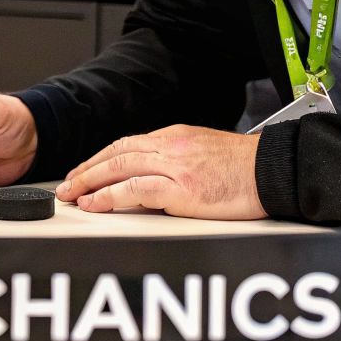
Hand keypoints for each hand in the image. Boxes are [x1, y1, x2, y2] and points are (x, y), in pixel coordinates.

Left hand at [54, 125, 265, 218]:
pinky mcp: (183, 188)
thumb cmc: (247, 169)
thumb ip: (179, 160)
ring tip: (71, 196)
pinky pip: (135, 189)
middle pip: (116, 153)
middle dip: (86, 170)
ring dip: (89, 182)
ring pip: (118, 167)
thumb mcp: (206, 154)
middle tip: (66, 185)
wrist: (275, 171)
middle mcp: (171, 146)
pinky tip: (94, 204)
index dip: (100, 159)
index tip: (84, 172)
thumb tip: (156, 178)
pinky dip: (109, 196)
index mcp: (176, 136)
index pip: (127, 144)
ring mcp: (176, 166)